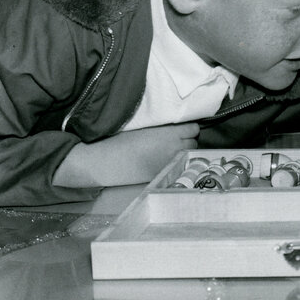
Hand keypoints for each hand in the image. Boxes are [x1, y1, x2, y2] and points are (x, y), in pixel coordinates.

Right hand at [54, 123, 200, 188]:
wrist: (105, 161)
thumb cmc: (120, 139)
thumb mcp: (145, 125)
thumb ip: (163, 125)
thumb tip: (175, 125)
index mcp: (170, 131)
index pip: (194, 128)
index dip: (188, 128)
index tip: (181, 129)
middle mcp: (175, 147)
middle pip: (194, 142)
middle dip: (187, 141)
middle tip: (176, 141)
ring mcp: (170, 162)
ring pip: (188, 155)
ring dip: (184, 152)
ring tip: (170, 151)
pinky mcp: (163, 174)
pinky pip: (178, 166)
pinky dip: (176, 163)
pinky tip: (165, 161)